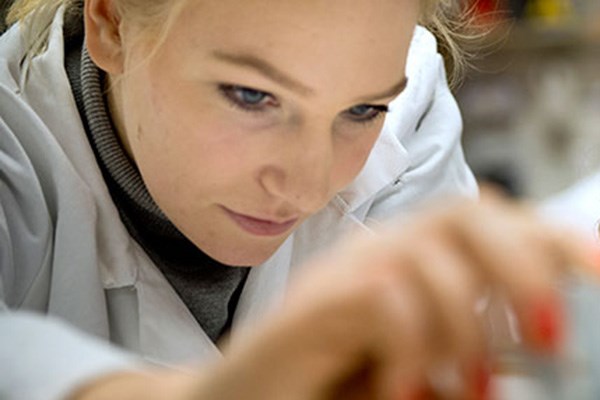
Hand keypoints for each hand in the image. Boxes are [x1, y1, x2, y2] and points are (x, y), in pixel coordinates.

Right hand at [71, 195, 597, 399]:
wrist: (247, 395)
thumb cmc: (335, 381)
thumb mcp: (419, 357)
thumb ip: (468, 335)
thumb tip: (538, 338)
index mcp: (407, 257)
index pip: (484, 217)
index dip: (545, 236)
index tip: (598, 273)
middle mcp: (376, 251)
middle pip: (464, 214)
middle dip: (521, 267)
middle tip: (551, 340)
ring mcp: (342, 271)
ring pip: (427, 254)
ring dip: (468, 323)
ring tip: (478, 385)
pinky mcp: (314, 305)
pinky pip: (383, 298)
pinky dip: (414, 346)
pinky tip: (409, 389)